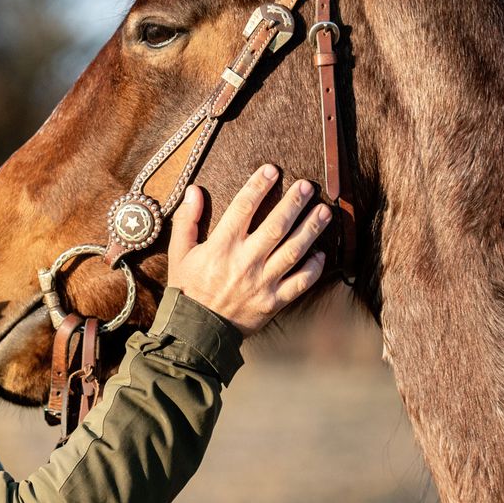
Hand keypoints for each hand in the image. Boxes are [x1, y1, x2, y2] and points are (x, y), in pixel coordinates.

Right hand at [166, 165, 330, 336]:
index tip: (272, 170)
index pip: (243, 207)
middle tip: (307, 186)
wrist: (196, 332)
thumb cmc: (187, 289)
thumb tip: (194, 190)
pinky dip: (313, 268)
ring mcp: (262, 282)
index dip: (259, 185)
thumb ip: (186, 220)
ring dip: (311, 229)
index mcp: (221, 246)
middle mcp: (245, 261)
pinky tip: (321, 254)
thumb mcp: (180, 253)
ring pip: (293, 251)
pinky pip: (300, 283)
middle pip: (276, 225)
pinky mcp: (273, 301)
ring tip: (324, 211)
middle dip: (294, 203)